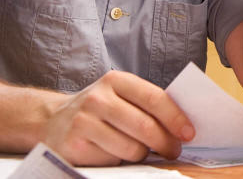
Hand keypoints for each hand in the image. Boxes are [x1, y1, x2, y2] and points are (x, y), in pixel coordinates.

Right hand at [42, 70, 193, 165]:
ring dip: (143, 155)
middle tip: (173, 151)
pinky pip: (113, 161)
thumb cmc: (99, 110)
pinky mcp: (75, 146)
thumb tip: (183, 125)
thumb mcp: (120, 96)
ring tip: (140, 151)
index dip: (176, 118)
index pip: (154, 98)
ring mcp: (84, 122)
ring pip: (131, 149)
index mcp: (116, 81)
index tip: (189, 133)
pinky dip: (120, 162)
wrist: (52, 121)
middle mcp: (98, 98)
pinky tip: (114, 153)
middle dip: (166, 143)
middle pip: (145, 127)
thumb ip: (147, 104)